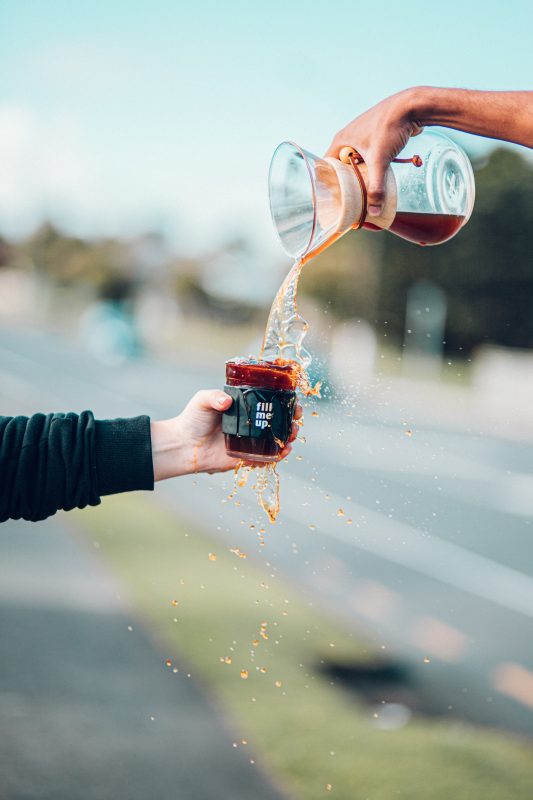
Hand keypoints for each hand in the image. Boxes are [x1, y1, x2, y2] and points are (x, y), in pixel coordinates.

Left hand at [151, 389, 302, 479]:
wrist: (183, 445)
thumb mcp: (203, 401)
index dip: (285, 402)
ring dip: (288, 437)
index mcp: (245, 407)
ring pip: (276, 439)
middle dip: (291, 420)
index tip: (294, 402)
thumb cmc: (192, 419)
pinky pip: (266, 457)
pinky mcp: (246, 457)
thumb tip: (226, 402)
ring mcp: (250, 441)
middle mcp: (251, 424)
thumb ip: (214, 397)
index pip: (270, 402)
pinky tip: (283, 451)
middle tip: (295, 420)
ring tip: (291, 435)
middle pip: (278, 421)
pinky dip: (278, 455)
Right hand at [325, 88, 422, 216]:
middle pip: (341, 165)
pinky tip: (378, 176)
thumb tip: (375, 212)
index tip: (334, 198)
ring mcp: (362, 135)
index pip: (326, 165)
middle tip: (350, 199)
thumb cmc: (390, 127)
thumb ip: (376, 187)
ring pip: (356, 161)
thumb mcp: (380, 160)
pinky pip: (368, 156)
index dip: (328, 182)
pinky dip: (371, 166)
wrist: (412, 106)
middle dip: (346, 182)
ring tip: (364, 191)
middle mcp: (349, 136)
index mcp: (341, 140)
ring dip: (360, 174)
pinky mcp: (376, 136)